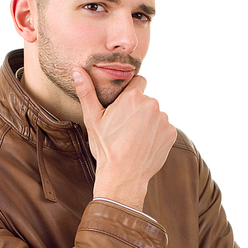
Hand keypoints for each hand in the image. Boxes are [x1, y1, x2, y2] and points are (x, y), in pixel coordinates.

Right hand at [72, 68, 176, 210]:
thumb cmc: (105, 148)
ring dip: (148, 122)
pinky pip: (164, 128)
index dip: (131, 93)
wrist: (123, 177)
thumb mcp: (92, 119)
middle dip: (138, 109)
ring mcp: (164, 120)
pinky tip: (144, 145)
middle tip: (125, 128)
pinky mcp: (171, 133)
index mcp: (133, 97)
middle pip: (147, 100)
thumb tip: (77, 70)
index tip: (124, 107)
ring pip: (156, 115)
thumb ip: (86, 92)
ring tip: (134, 139)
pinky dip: (156, 135)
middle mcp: (152, 104)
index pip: (138, 81)